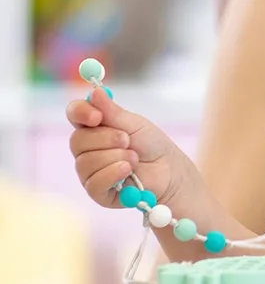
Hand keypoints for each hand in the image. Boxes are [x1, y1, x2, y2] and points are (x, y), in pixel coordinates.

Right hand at [68, 87, 197, 210]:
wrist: (169, 170)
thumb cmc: (151, 144)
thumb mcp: (134, 123)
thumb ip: (112, 111)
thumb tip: (94, 92)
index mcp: (94, 127)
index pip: (75, 115)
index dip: (80, 113)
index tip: (96, 116)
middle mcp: (86, 149)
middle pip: (77, 141)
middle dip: (107, 139)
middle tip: (128, 140)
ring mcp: (89, 171)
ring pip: (86, 162)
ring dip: (116, 157)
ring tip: (134, 157)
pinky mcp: (97, 191)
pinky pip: (94, 182)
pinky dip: (114, 173)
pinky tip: (129, 170)